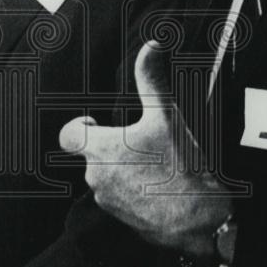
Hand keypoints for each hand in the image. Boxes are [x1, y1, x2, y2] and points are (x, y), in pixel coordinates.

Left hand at [59, 41, 232, 258]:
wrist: (199, 219)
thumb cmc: (180, 167)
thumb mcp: (167, 115)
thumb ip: (152, 78)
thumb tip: (151, 46)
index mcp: (100, 150)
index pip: (67, 136)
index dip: (78, 126)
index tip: (96, 122)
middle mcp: (96, 178)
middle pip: (91, 155)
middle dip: (111, 145)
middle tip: (140, 140)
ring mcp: (108, 202)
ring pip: (107, 177)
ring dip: (123, 168)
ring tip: (153, 162)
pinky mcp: (123, 220)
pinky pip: (120, 198)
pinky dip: (133, 190)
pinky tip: (158, 184)